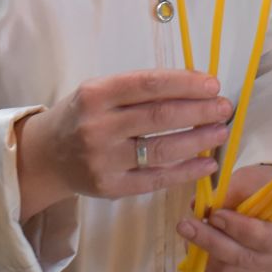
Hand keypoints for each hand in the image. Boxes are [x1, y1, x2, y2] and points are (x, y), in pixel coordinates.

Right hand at [16, 70, 230, 218]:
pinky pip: (156, 179)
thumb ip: (139, 89)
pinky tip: (207, 163)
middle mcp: (98, 126)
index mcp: (96, 94)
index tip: (213, 84)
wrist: (46, 156)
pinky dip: (186, 172)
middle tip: (225, 108)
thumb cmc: (82, 116)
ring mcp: (104, 160)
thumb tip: (195, 85)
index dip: (185, 84)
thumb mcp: (99, 92)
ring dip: (198, 140)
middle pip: (159, 117)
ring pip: (161, 150)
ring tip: (221, 132)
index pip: (149, 85)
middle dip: (199, 111)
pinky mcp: (110, 187)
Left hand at [177, 164, 271, 271]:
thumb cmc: (269, 190)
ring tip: (188, 235)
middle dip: (212, 242)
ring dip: (206, 255)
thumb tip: (199, 206)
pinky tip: (197, 248)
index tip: (215, 214)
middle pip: (246, 258)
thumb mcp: (255, 180)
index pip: (268, 238)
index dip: (239, 229)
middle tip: (185, 225)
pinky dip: (208, 266)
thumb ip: (231, 192)